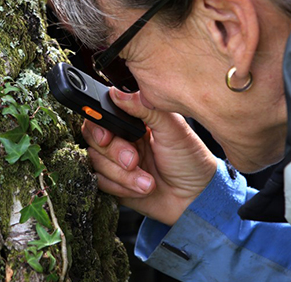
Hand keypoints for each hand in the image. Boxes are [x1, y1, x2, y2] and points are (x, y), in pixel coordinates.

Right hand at [82, 88, 217, 225]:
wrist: (197, 198)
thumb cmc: (190, 160)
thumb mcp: (172, 128)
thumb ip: (144, 108)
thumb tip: (117, 93)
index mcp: (133, 121)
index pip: (101, 116)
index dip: (98, 126)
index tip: (107, 137)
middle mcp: (121, 140)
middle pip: (94, 139)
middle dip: (114, 153)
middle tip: (135, 161)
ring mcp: (116, 163)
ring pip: (96, 163)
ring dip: (122, 175)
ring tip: (146, 181)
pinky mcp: (114, 184)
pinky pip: (100, 183)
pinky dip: (120, 187)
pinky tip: (140, 188)